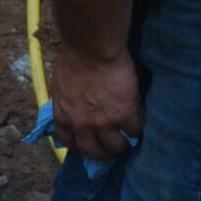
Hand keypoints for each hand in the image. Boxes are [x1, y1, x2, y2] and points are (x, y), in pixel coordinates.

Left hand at [48, 46, 140, 160]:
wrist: (92, 47)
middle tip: (113, 145)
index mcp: (63, 117)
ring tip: (129, 135)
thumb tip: (73, 107)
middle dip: (104, 152)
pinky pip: (135, 130)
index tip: (91, 143)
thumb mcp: (60, 85)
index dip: (82, 145)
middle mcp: (81, 125)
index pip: (70, 143)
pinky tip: (140, 116)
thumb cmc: (75, 57)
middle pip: (93, 152)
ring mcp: (103, 122)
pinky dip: (139, 126)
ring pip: (116, 146)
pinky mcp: (124, 114)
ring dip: (124, 143)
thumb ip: (66, 102)